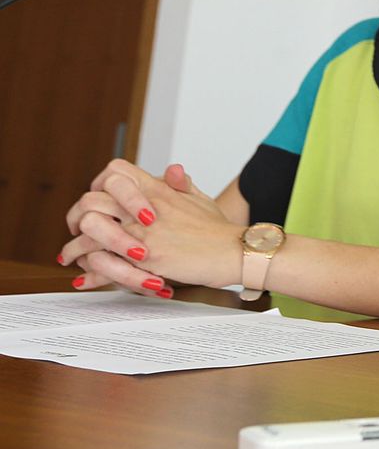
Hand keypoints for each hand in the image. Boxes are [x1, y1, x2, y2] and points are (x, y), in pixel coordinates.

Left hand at [61, 163, 238, 290]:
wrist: (235, 251)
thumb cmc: (219, 229)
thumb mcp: (200, 198)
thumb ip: (181, 184)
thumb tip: (171, 169)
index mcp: (158, 189)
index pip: (115, 172)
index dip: (99, 185)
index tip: (97, 201)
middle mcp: (145, 207)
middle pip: (91, 200)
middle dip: (75, 218)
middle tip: (75, 231)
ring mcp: (143, 232)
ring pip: (89, 231)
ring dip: (74, 248)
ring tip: (72, 258)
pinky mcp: (145, 257)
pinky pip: (103, 262)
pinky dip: (90, 273)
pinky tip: (85, 279)